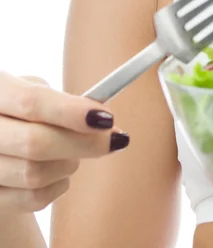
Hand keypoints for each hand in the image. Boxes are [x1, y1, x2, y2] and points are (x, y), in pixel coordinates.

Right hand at [0, 72, 129, 213]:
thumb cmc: (21, 110)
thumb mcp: (34, 90)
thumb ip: (65, 101)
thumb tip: (103, 117)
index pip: (31, 101)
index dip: (72, 112)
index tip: (107, 119)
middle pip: (35, 142)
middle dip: (84, 143)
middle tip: (115, 139)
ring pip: (34, 174)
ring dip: (69, 164)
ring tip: (76, 152)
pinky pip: (31, 199)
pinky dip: (57, 186)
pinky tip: (59, 172)